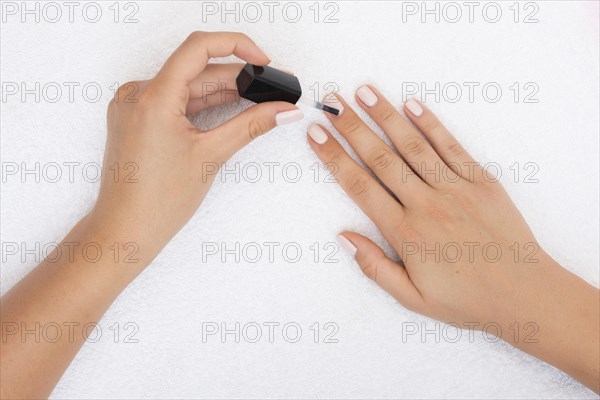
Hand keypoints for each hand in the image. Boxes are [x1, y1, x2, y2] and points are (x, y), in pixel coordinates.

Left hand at [89, 31, 301, 264]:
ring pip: (186, 85)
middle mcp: (137, 94)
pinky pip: (174, 99)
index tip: (263, 61)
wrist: (125, 230)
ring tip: (256, 102)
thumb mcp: (211, 156)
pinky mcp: (137, 118)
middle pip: (196, 69)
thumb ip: (251, 125)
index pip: (199, 48)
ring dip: (222, 92)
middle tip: (271, 89)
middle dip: (237, 77)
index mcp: (152, 98)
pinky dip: (202, 104)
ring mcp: (134, 106)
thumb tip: (283, 110)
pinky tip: (228, 110)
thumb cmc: (156, 202)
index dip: (237, 46)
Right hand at [307, 86, 598, 391]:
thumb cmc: (466, 299)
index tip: (316, 134)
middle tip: (330, 102)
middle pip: (380, 158)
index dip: (334, 157)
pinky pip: (451, 148)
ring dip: (385, 116)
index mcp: (405, 232)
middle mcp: (426, 205)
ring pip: (412, 146)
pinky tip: (412, 104)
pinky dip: (431, 125)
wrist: (524, 293)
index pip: (359, 186)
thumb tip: (344, 236)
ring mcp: (454, 189)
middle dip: (351, 127)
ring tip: (363, 92)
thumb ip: (374, 266)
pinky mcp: (481, 182)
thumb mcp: (412, 297)